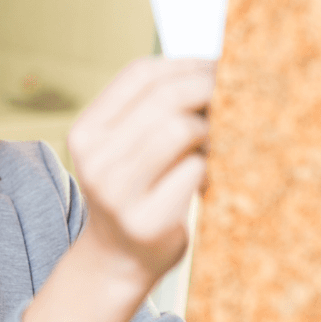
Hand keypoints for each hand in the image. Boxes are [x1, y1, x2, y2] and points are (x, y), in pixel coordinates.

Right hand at [67, 56, 215, 284]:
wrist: (118, 258)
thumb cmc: (134, 189)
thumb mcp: (125, 145)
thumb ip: (153, 108)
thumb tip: (215, 66)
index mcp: (86, 133)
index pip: (138, 75)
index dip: (185, 63)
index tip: (217, 65)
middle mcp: (94, 161)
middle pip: (163, 99)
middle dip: (207, 88)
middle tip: (234, 95)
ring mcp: (118, 194)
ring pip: (179, 129)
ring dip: (209, 128)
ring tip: (216, 139)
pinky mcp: (147, 222)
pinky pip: (195, 169)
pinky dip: (210, 164)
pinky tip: (210, 173)